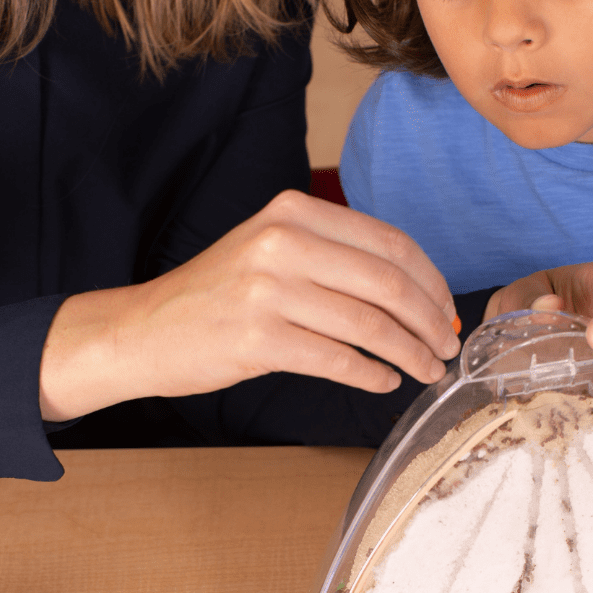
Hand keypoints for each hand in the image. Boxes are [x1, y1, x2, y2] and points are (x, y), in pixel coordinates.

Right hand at [39, 190, 459, 420]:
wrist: (145, 330)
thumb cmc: (216, 294)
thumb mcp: (270, 248)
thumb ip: (332, 254)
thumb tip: (412, 290)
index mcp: (293, 212)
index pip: (389, 242)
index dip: (431, 280)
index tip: (447, 309)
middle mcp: (283, 243)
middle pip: (388, 284)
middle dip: (431, 321)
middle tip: (446, 347)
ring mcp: (269, 291)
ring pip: (370, 325)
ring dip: (410, 353)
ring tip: (426, 370)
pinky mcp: (259, 340)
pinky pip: (339, 360)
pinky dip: (372, 375)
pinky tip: (384, 381)